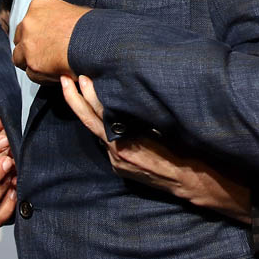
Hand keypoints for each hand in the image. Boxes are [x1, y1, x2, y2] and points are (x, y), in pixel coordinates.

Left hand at [12, 0, 89, 82]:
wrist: (96, 42)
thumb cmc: (90, 26)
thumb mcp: (73, 10)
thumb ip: (57, 16)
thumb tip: (58, 23)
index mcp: (38, 6)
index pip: (28, 20)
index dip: (36, 32)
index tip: (43, 37)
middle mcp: (29, 24)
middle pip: (20, 38)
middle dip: (30, 46)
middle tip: (45, 52)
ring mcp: (28, 45)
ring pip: (20, 57)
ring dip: (31, 61)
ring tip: (49, 64)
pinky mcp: (33, 64)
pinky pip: (31, 74)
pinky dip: (41, 75)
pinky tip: (54, 72)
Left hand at [61, 75, 251, 222]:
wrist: (193, 182)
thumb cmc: (184, 152)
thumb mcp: (164, 129)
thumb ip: (141, 116)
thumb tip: (128, 94)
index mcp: (125, 145)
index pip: (99, 116)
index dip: (89, 96)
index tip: (83, 77)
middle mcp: (117, 155)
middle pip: (89, 123)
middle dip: (76, 100)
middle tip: (65, 79)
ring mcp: (117, 162)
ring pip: (96, 131)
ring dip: (85, 110)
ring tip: (76, 89)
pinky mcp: (121, 166)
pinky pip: (105, 140)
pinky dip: (98, 122)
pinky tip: (96, 109)